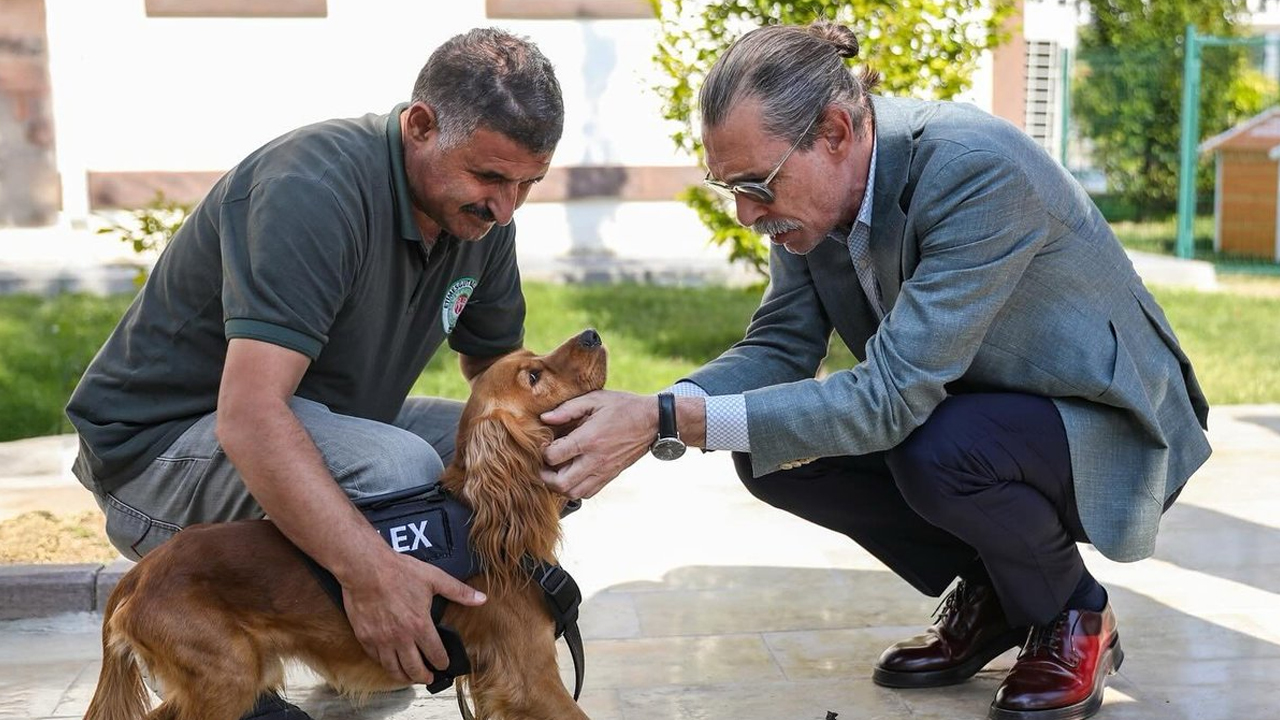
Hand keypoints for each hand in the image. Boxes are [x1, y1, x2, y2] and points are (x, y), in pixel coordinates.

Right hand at [341, 547, 485, 684]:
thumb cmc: (399, 571)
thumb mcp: (434, 578)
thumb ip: (459, 591)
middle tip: (428, 678)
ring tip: (410, 677)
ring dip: (404, 677)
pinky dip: (385, 664)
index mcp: (420, 625)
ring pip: (394, 669)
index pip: (435, 655)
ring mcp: (381, 640)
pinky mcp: (365, 637)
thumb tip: (481, 599)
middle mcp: (401, 637)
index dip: (442, 663)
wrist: (365, 568)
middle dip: (424, 677)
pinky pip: (376, 659)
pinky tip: (390, 662)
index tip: (444, 665)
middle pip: (414, 669)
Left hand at [540, 389, 655, 498]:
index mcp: (588, 439)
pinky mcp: (610, 476)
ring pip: (573, 493)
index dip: (543, 451)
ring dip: (559, 485)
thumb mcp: (595, 399)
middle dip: (545, 476)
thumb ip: (567, 409)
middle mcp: (595, 460)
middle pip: (560, 483)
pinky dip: (574, 489)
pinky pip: (587, 493)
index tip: (545, 443)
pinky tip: (572, 474)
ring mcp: (603, 471)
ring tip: (556, 471)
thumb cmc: (622, 407)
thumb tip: (545, 418)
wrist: (652, 421)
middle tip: (544, 464)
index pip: (553, 456)